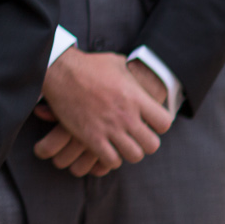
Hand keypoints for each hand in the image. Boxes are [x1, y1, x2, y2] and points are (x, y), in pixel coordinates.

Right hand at [33, 51, 173, 175]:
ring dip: (128, 152)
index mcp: (136, 97)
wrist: (60, 72)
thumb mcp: (117, 63)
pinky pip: (111, 160)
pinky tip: (106, 150)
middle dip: (145, 143)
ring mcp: (109, 128)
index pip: (164, 123)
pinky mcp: (91, 137)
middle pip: (152, 145)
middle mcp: (126, 115)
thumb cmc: (89, 65)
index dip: (159, 125)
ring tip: (121, 145)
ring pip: (134, 156)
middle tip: (136, 137)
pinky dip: (110, 158)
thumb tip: (139, 73)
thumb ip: (132, 75)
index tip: (149, 123)